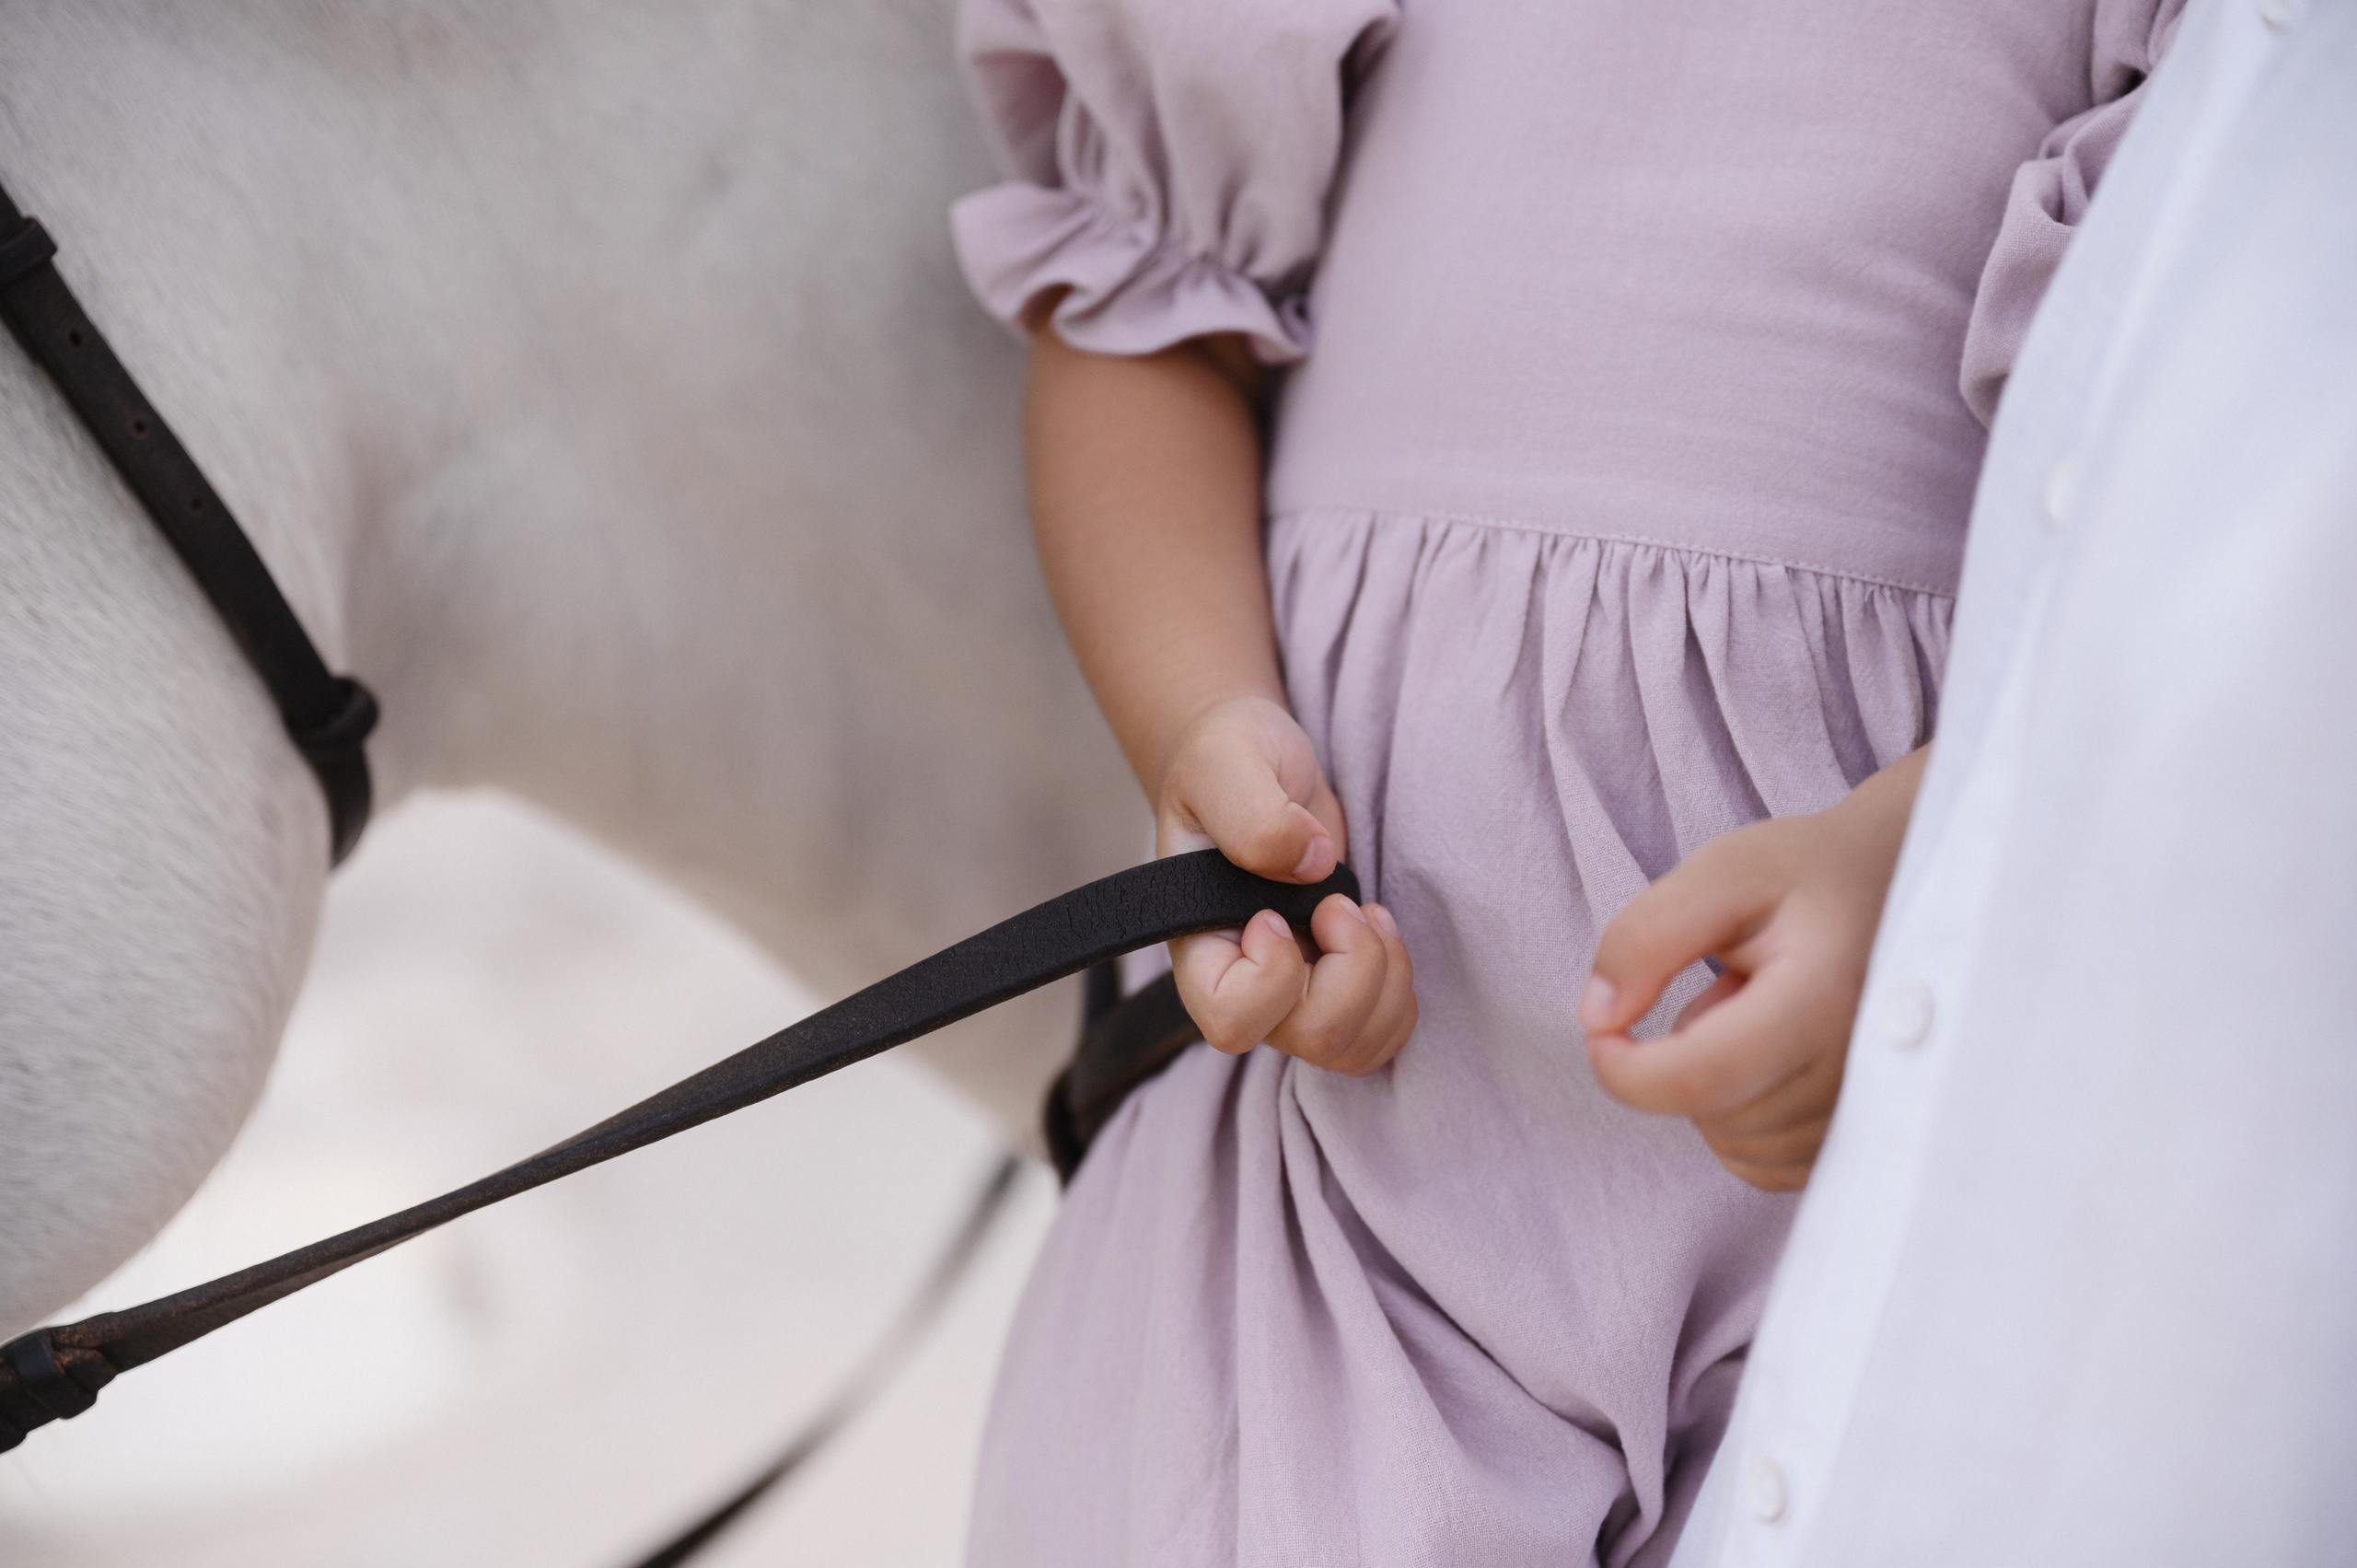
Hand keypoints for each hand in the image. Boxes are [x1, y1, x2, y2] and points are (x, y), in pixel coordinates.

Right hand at [1155, 695, 1415, 1074]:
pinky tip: (1381, 933)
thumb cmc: (1226, 760)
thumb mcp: (1226, 763)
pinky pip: (1382, 1033)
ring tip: (1369, 916)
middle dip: (1355, 969)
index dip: (1275, 976)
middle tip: (1340, 903)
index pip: (1232, 1020)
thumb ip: (1255, 814)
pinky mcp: (1337, 984)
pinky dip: (1400, 992)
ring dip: (1386, 981)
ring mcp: (1293, 993)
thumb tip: (1311, 865)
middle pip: (1312, 1037)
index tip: (1276, 912)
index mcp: (1200, 945)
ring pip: (1354, 1046)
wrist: (1255, 761)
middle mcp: (1244, 984)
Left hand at [1579, 749, 1926, 1189]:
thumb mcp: (1720, 873)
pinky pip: (1762, 1165)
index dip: (1625, 1070)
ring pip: (1734, 1145)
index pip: (1701, 1077)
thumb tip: (1597, 1019)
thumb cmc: (1807, 877)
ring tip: (1759, 1015)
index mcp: (1824, 997)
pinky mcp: (1864, 1140)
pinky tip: (1771, 1056)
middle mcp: (1860, 1069)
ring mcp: (1871, 1113)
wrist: (1897, 889)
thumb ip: (1646, 937)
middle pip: (1711, 1113)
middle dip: (1680, 1060)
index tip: (1604, 1030)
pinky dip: (1740, 1119)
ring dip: (1713, 1089)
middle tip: (1728, 988)